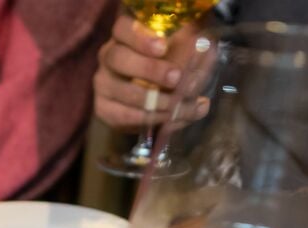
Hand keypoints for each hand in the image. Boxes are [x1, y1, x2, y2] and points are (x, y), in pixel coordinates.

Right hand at [94, 16, 207, 131]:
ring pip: (119, 90)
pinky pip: (120, 115)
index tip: (163, 47)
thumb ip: (193, 53)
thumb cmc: (173, 67)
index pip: (123, 28)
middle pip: (118, 58)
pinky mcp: (104, 108)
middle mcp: (109, 57)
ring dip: (150, 99)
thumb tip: (203, 58)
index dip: (140, 37)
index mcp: (126, 36)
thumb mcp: (185, 54)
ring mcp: (103, 83)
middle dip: (148, 69)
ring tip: (174, 105)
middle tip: (175, 78)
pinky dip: (145, 118)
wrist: (158, 100)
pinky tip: (165, 117)